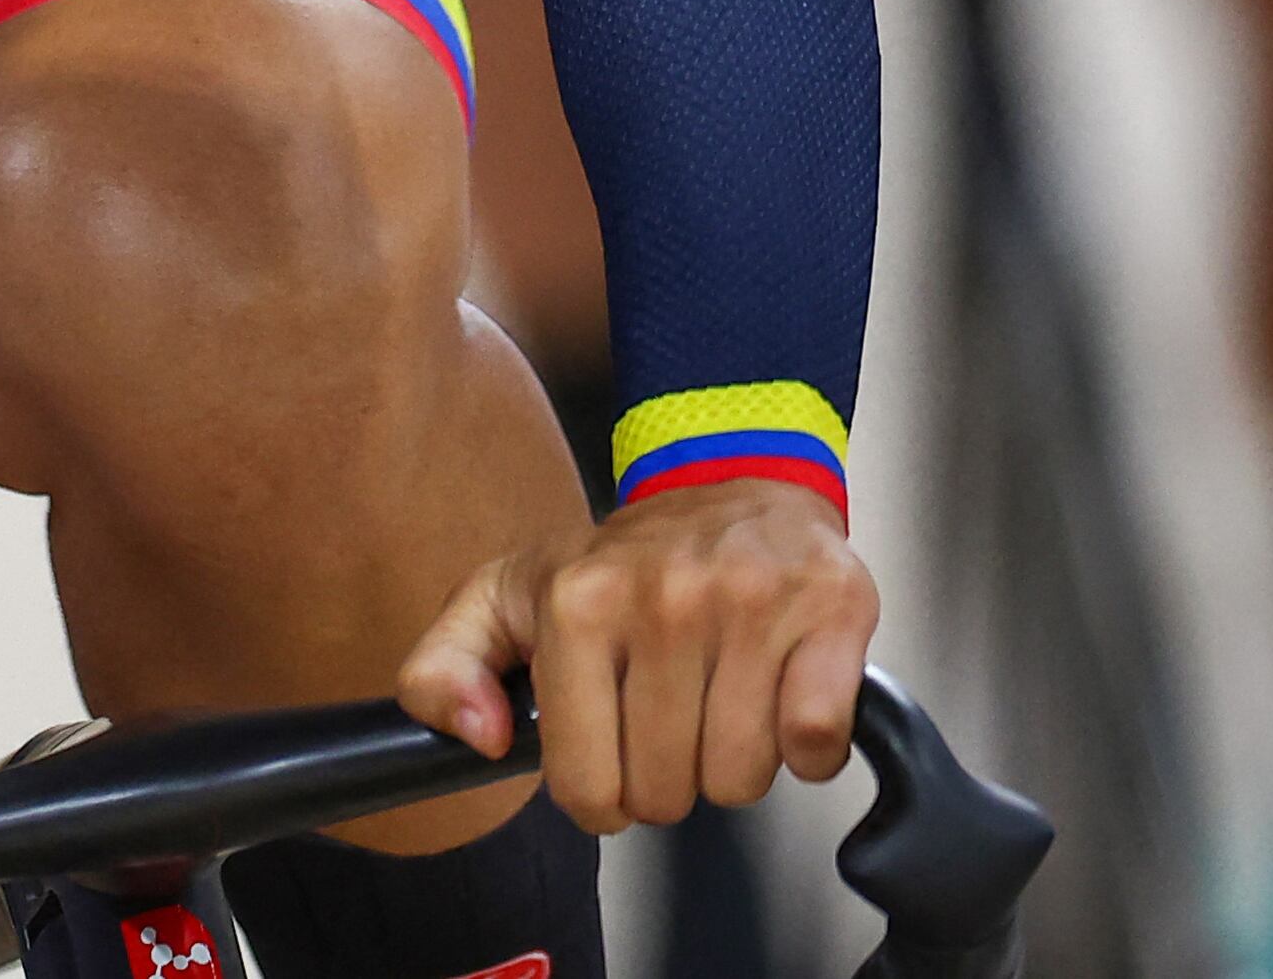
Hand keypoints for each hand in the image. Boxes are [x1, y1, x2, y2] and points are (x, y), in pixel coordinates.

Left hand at [396, 478, 877, 832]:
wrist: (731, 477)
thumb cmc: (618, 561)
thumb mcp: (503, 598)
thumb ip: (442, 668)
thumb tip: (479, 736)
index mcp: (577, 602)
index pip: (583, 785)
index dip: (598, 796)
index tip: (610, 757)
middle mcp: (664, 598)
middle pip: (667, 793)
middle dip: (668, 777)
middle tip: (671, 716)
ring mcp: (751, 602)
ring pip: (740, 779)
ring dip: (735, 761)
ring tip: (721, 698)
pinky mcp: (831, 610)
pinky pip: (816, 745)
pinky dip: (805, 746)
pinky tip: (780, 694)